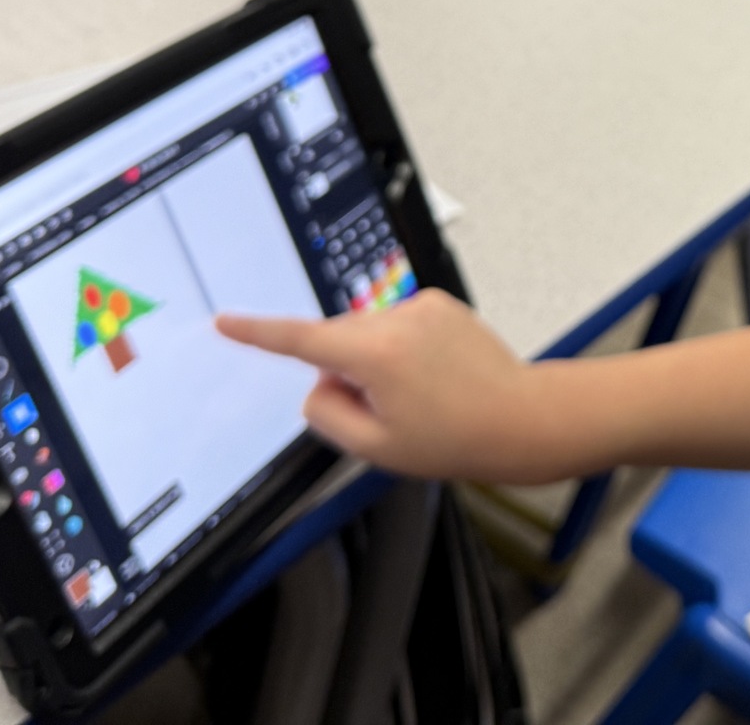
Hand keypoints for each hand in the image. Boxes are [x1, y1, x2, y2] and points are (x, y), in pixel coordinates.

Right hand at [217, 288, 538, 479]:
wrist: (522, 419)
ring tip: (418, 397)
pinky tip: (431, 377)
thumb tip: (318, 383)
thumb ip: (327, 413)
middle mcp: (398, 318)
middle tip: (386, 411)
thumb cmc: (455, 439)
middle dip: (345, 371)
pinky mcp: (441, 302)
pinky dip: (399, 349)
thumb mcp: (375, 447)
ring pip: (367, 332)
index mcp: (376, 354)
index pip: (301, 340)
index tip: (228, 321)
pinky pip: (397, 325)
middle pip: (337, 339)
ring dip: (374, 361)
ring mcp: (423, 305)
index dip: (258, 333)